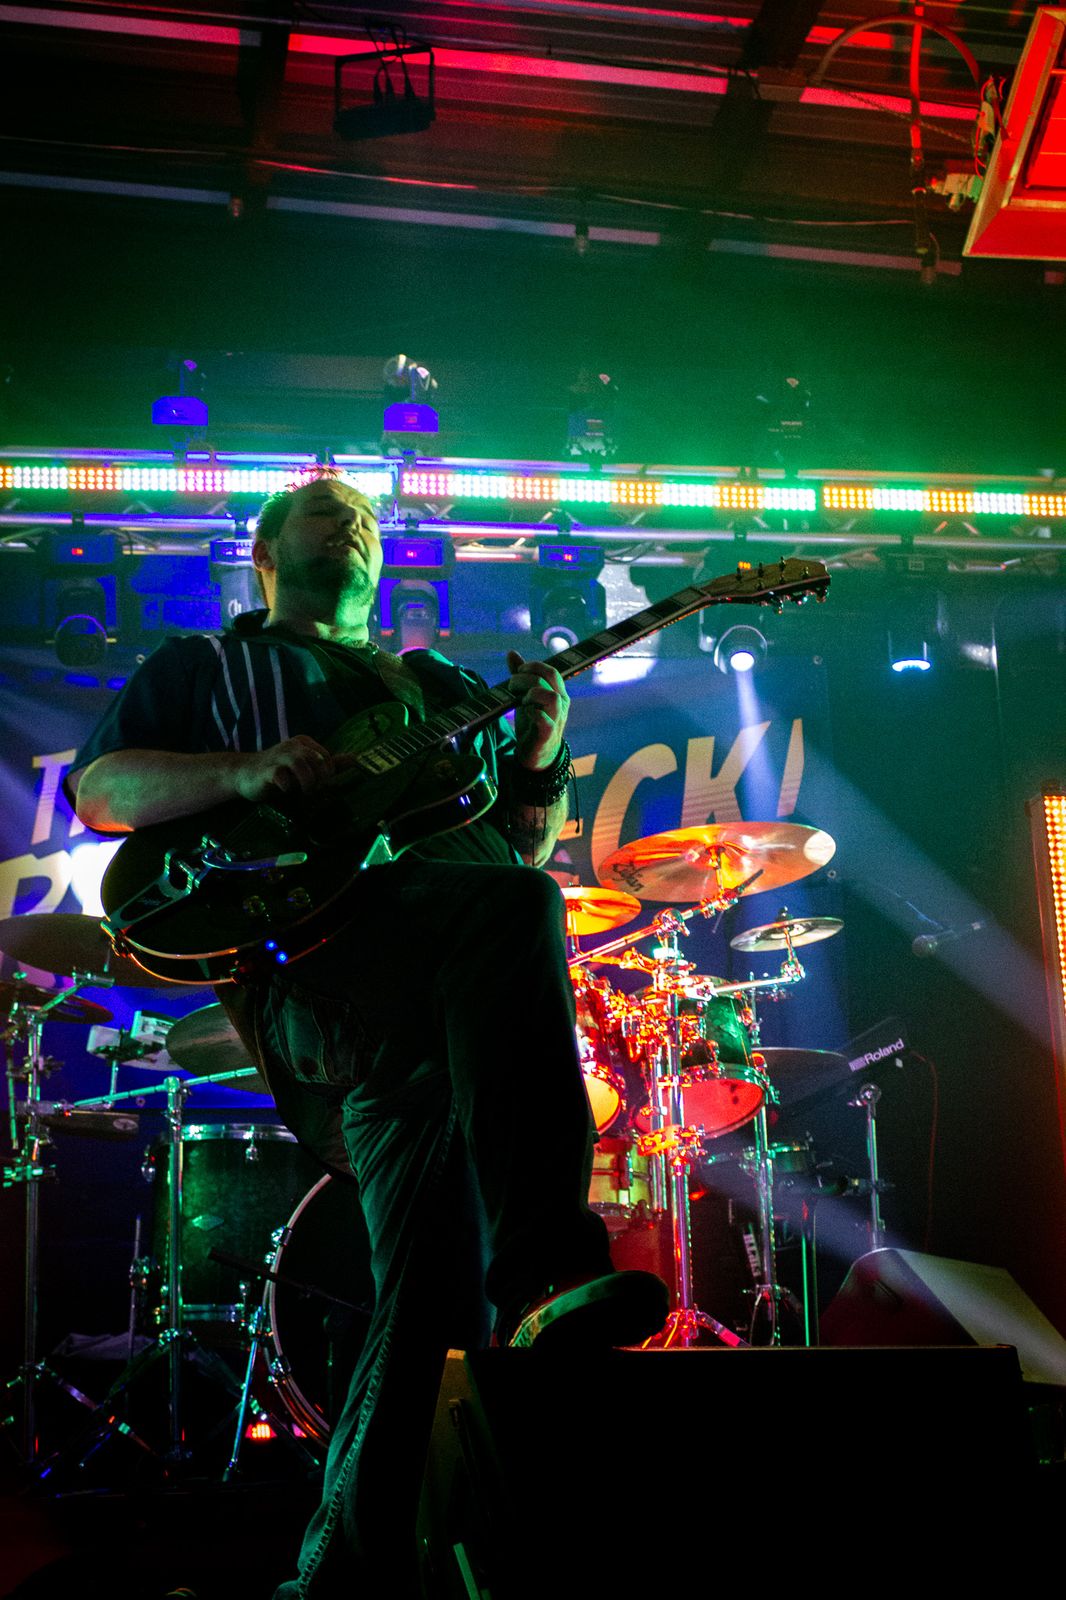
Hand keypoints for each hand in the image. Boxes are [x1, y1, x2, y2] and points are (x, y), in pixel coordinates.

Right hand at [234, 735, 353, 801]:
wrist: (245, 774)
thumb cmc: (280, 771)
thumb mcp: (307, 767)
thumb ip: (330, 764)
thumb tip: (356, 759)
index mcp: (304, 743)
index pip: (326, 758)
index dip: (326, 774)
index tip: (318, 783)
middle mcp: (293, 746)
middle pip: (317, 760)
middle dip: (319, 778)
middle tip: (313, 788)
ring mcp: (279, 757)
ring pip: (301, 765)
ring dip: (307, 782)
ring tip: (304, 791)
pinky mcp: (267, 770)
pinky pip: (281, 777)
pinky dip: (287, 786)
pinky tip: (286, 789)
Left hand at [506, 651, 569, 770]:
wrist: (538, 755)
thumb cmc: (533, 722)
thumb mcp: (526, 697)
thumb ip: (521, 676)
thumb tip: (512, 653)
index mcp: (558, 693)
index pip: (551, 671)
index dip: (533, 667)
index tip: (517, 673)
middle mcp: (561, 704)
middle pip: (550, 678)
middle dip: (526, 677)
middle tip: (512, 687)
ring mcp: (556, 719)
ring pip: (551, 697)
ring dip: (531, 694)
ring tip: (521, 701)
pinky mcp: (547, 735)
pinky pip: (544, 721)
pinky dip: (532, 713)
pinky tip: (525, 713)